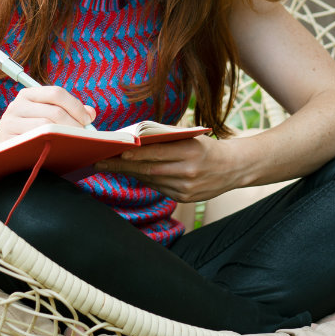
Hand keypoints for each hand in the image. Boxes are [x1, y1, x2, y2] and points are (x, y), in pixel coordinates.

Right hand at [0, 86, 96, 139]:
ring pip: (46, 126)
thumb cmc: (27, 132)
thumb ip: (67, 112)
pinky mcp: (8, 139)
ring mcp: (11, 122)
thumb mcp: (43, 116)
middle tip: (84, 136)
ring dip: (66, 135)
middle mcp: (17, 104)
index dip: (76, 106)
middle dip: (75, 124)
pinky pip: (35, 141)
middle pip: (55, 111)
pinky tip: (57, 148)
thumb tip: (90, 113)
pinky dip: (50, 144)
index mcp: (28, 94)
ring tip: (74, 142)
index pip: (56, 93)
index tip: (87, 120)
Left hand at [94, 135, 238, 201]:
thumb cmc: (205, 146)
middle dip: (122, 166)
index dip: (136, 154)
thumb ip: (164, 136)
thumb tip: (134, 137)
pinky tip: (132, 174)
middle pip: (149, 169)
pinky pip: (159, 188)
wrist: (233, 167)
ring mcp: (187, 188)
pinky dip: (144, 180)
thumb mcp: (190, 137)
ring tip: (110, 166)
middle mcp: (189, 171)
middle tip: (101, 162)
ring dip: (129, 174)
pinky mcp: (185, 198)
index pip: (158, 153)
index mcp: (191, 152)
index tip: (117, 153)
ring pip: (151, 180)